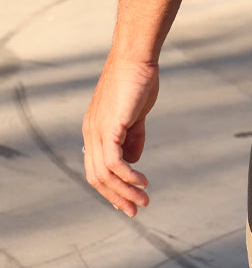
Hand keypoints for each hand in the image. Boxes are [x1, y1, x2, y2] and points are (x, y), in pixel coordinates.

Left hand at [82, 57, 159, 215]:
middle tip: (136, 210)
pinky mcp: (109, 128)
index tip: (128, 201)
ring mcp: (97, 131)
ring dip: (124, 191)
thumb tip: (133, 161)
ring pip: (104, 174)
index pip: (97, 168)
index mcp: (95, 130)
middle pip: (96, 177)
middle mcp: (91, 133)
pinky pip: (113, 162)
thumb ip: (133, 136)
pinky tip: (142, 182)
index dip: (111, 187)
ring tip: (144, 200)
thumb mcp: (136, 113)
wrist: (136, 58)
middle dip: (116, 197)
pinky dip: (127, 176)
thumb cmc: (138, 80)